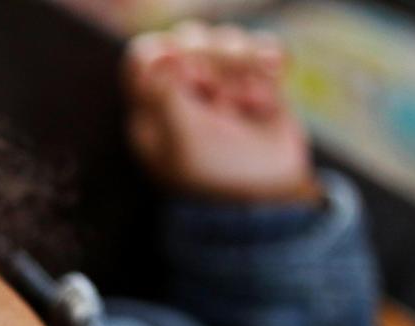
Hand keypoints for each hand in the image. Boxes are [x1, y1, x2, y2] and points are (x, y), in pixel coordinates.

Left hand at [121, 20, 320, 204]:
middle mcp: (181, 90)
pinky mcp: (255, 80)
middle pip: (189, 40)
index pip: (145, 55)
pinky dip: (267, 62)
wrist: (267, 196)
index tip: (187, 78)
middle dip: (211, 62)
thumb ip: (168, 95)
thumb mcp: (182, 141)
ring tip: (247, 104)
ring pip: (226, 40)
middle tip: (221, 100)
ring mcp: (219, 83)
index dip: (166, 56)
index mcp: (151, 106)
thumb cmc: (215, 176)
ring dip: (241, 66)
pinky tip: (269, 87)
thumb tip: (165, 54)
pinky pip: (260, 48)